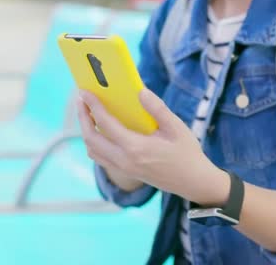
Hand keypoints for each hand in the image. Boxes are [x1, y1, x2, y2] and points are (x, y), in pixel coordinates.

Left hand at [77, 88, 229, 205]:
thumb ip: (157, 109)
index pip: (106, 124)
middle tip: (81, 100)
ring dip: (87, 131)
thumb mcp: (176, 128)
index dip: (93, 106)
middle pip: (91, 138)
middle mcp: (125, 160)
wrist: (193, 182)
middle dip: (83, 118)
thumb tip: (140, 92)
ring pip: (93, 150)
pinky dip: (95, 143)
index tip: (85, 92)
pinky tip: (101, 131)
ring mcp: (124, 168)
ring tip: (88, 113)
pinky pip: (101, 158)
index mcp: (136, 148)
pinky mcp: (126, 172)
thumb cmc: (187, 153)